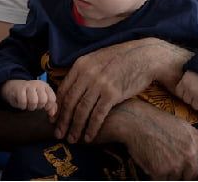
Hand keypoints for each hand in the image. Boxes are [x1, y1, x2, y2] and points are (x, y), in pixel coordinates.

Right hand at [1, 80, 56, 117]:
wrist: (14, 86)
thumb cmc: (30, 94)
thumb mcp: (41, 97)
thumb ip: (50, 105)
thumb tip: (52, 114)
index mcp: (45, 86)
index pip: (52, 98)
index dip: (48, 106)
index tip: (44, 107)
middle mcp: (37, 84)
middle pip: (43, 100)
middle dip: (38, 106)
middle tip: (34, 105)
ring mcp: (28, 86)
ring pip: (33, 101)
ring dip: (30, 107)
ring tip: (28, 105)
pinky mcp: (19, 89)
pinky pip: (23, 102)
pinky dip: (22, 106)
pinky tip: (21, 104)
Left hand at [55, 38, 190, 142]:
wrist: (144, 57)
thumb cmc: (120, 60)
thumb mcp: (97, 59)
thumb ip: (83, 72)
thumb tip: (70, 88)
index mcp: (80, 65)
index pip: (63, 89)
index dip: (57, 107)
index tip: (54, 120)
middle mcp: (87, 74)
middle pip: (70, 102)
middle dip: (63, 121)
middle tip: (58, 134)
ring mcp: (99, 83)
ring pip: (82, 110)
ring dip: (75, 127)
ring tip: (72, 139)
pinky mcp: (112, 93)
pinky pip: (98, 115)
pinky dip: (91, 128)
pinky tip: (88, 137)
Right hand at [98, 99, 197, 179]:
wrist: (135, 121)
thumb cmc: (155, 121)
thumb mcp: (181, 126)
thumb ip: (193, 142)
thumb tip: (197, 158)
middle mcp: (191, 154)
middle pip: (194, 175)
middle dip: (185, 174)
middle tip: (172, 167)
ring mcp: (177, 164)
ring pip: (179, 179)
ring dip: (171, 175)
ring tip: (160, 163)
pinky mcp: (163, 172)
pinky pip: (164, 180)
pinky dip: (158, 176)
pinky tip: (152, 165)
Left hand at [176, 71, 197, 112]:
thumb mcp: (191, 73)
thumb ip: (185, 82)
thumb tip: (182, 93)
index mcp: (184, 82)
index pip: (179, 93)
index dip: (184, 92)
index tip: (189, 90)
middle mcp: (190, 90)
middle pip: (187, 101)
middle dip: (192, 98)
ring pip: (195, 106)